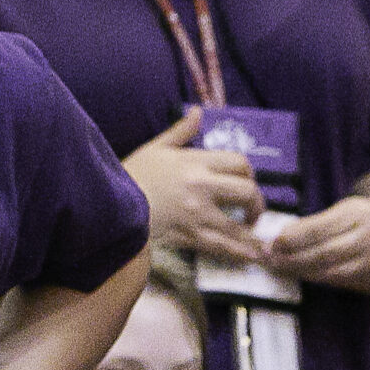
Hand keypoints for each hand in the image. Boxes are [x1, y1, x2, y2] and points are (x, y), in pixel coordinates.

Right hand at [122, 110, 264, 261]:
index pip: (239, 162)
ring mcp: (197, 213)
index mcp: (195, 162)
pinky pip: (222, 246)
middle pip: (247, 192)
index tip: (246, 184)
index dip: (249, 173)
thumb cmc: (132, 174)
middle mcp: (201, 186)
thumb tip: (198, 112)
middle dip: (256, 204)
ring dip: (252, 235)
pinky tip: (250, 257)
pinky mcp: (189, 235)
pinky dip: (239, 253)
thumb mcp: (156, 147)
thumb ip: (181, 131)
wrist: (110, 202)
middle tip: (252, 213)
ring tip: (259, 243)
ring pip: (238, 225)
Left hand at [263, 196, 369, 292]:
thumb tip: (280, 239)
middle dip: (291, 259)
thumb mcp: (343, 211)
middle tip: (269, 259)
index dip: (290, 239)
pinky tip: (301, 275)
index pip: (317, 229)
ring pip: (330, 272)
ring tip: (279, 268)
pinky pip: (341, 283)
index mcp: (358, 214)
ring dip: (300, 272)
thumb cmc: (364, 219)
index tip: (271, 243)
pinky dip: (317, 279)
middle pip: (323, 254)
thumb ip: (315, 224)